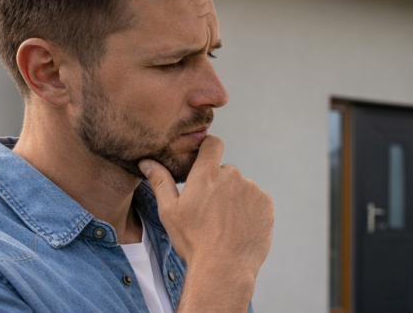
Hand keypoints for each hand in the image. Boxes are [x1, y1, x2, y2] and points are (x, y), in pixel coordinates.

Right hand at [140, 135, 272, 308]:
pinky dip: (249, 210)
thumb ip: (160, 182)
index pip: (212, 143)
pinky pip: (256, 200)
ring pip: (241, 187)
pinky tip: (238, 228)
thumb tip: (147, 162)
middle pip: (225, 171)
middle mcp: (232, 176)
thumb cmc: (193, 241)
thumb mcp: (170, 212)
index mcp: (207, 175)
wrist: (224, 268)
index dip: (208, 148)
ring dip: (234, 198)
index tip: (204, 158)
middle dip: (218, 185)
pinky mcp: (266, 204)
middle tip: (209, 211)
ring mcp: (252, 189)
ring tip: (224, 224)